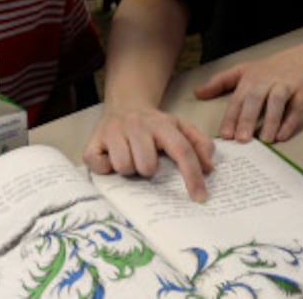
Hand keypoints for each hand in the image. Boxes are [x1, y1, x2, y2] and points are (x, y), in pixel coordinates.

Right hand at [83, 102, 214, 201]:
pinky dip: (105, 169)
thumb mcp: (179, 127)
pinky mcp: (92, 141)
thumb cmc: (154, 125)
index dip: (192, 176)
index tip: (200, 198)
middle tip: (145, 160)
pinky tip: (110, 159)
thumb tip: (209, 168)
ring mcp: (112, 131)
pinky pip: (99, 167)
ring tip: (129, 157)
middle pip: (147, 166)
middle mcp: (137, 125)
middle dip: (148, 170)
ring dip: (128, 169)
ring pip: (124, 167)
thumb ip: (199, 144)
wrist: (124, 104)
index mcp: (162, 124)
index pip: (181, 150)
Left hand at [194, 40, 302, 143]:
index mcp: (250, 77)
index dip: (231, 117)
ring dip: (270, 120)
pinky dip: (289, 122)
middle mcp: (267, 80)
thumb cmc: (272, 68)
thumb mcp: (244, 70)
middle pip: (255, 98)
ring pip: (277, 101)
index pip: (238, 98)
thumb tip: (197, 93)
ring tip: (264, 140)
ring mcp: (286, 85)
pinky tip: (282, 135)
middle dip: (247, 119)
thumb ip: (220, 82)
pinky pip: (296, 108)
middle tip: (241, 139)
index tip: (225, 135)